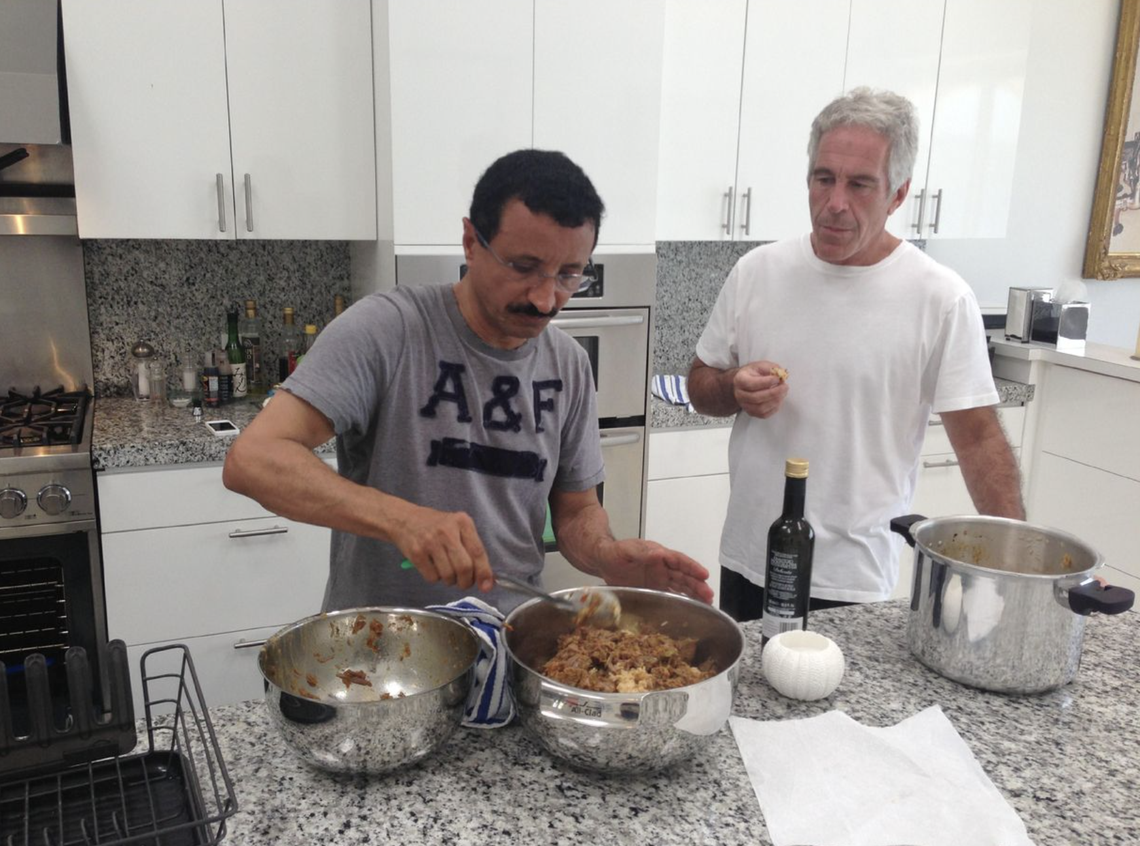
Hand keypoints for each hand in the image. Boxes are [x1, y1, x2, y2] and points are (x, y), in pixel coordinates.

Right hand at [393, 504, 493, 591]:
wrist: (404, 519)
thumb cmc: (435, 526)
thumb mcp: (457, 528)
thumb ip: (472, 549)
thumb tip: (487, 580)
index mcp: (462, 522)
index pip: (478, 552)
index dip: (484, 572)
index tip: (487, 586)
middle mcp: (447, 531)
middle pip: (464, 567)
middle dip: (466, 581)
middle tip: (463, 582)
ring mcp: (430, 542)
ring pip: (448, 575)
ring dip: (450, 581)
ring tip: (446, 572)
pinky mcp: (416, 553)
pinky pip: (432, 577)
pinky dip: (435, 578)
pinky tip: (432, 567)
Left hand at [597, 539, 713, 603]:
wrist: (603, 561)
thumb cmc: (615, 552)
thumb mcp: (626, 550)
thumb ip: (642, 553)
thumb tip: (658, 554)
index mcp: (658, 554)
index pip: (679, 560)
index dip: (692, 567)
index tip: (704, 574)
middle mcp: (662, 567)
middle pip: (684, 575)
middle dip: (698, 585)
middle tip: (709, 595)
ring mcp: (659, 579)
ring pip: (681, 586)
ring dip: (694, 594)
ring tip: (707, 603)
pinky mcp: (654, 589)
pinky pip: (670, 595)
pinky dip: (682, 600)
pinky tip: (691, 608)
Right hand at [732, 360, 787, 418]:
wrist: (746, 383)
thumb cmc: (754, 374)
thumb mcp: (761, 365)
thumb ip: (771, 368)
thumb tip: (781, 374)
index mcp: (740, 380)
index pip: (751, 384)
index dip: (766, 382)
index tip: (778, 378)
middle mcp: (739, 394)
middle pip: (756, 397)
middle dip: (773, 393)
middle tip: (784, 386)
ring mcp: (744, 405)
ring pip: (760, 408)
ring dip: (775, 401)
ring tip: (783, 393)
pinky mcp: (751, 412)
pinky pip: (764, 414)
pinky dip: (774, 408)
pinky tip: (778, 400)